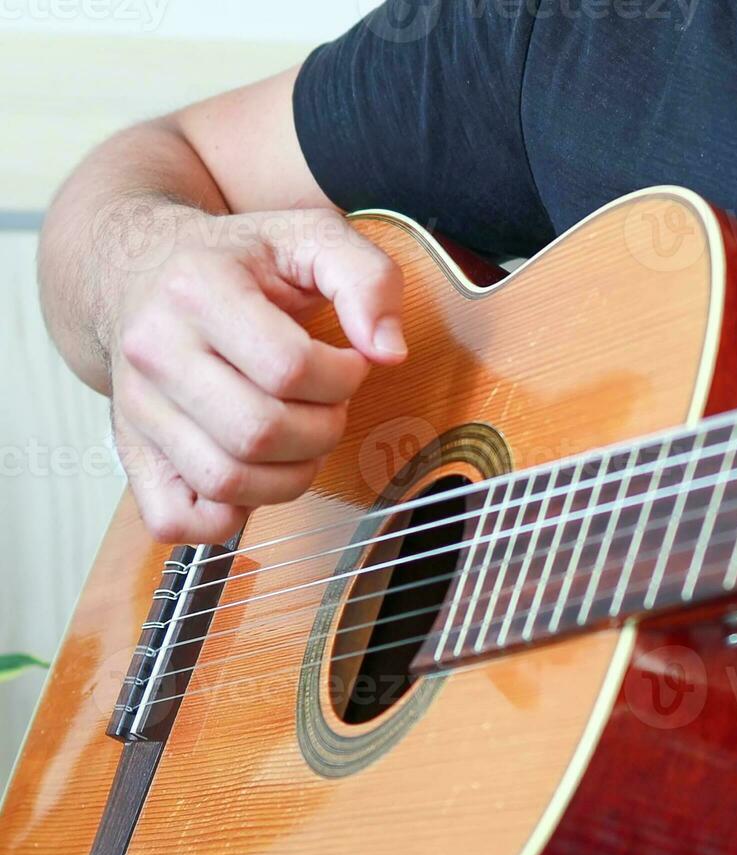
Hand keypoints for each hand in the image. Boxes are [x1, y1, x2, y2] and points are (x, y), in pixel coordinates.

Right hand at [109, 208, 404, 542]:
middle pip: (259, 433)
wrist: (141, 270)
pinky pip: (177, 519)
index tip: (348, 363)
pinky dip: (228, 517)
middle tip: (328, 403)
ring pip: (226, 482)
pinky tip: (257, 472)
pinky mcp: (131, 450)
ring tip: (301, 434)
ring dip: (290, 474)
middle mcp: (153, 351)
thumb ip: (367, 278)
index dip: (343, 377)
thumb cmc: (237, 259)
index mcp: (196, 290)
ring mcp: (136, 407)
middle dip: (322, 429)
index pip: (289, 368)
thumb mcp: (309, 236)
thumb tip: (388, 350)